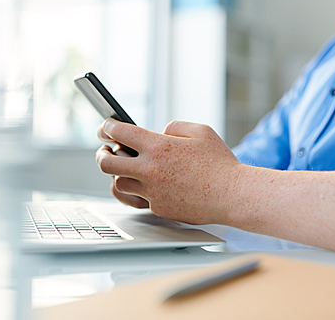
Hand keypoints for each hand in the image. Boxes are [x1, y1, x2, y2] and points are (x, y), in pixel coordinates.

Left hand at [96, 119, 241, 224]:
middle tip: (104, 151)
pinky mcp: (159, 208)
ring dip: (117, 175)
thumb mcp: (200, 131)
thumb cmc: (220, 163)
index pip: (119, 132)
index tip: (105, 128)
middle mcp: (151, 169)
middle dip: (101, 155)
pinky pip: (138, 200)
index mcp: (158, 146)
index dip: (107, 127)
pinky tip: (139, 185)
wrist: (233, 194)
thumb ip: (174, 127)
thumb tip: (159, 132)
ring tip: (121, 170)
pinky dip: (136, 192)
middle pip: (107, 163)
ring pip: (118, 184)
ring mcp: (153, 191)